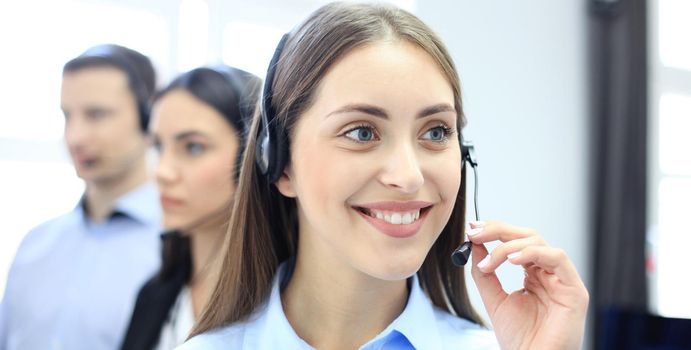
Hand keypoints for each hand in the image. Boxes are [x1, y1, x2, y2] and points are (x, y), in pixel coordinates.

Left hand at [467, 221, 588, 349]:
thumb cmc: (520, 339)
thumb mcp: (495, 300)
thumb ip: (485, 273)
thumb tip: (474, 244)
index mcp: (534, 274)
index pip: (516, 242)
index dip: (495, 232)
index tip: (473, 230)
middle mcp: (549, 273)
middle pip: (528, 236)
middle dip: (499, 231)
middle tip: (476, 233)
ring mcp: (563, 280)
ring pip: (540, 243)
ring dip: (510, 246)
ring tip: (490, 261)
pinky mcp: (575, 290)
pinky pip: (558, 258)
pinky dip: (533, 253)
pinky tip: (513, 259)